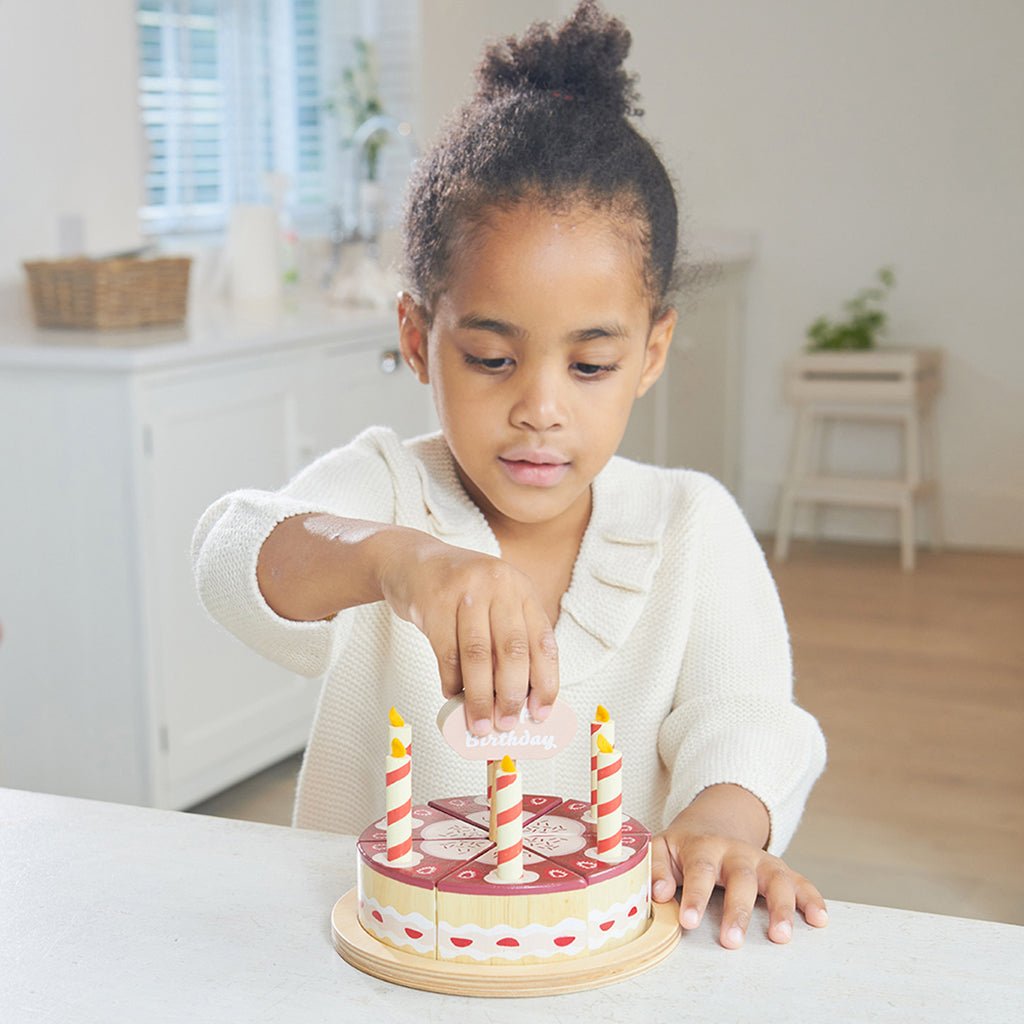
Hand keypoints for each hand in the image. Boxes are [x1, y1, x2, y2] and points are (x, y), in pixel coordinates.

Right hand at [378, 534, 558, 732]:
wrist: (412, 561)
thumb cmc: (460, 592)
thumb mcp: (495, 602)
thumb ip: (510, 641)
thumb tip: (520, 699)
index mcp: (522, 590)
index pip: (543, 642)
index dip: (545, 682)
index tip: (540, 713)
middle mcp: (499, 585)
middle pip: (512, 650)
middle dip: (511, 695)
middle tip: (506, 724)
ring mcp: (466, 590)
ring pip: (478, 655)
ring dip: (479, 697)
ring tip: (480, 723)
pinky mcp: (435, 601)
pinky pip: (446, 652)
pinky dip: (451, 680)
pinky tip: (452, 694)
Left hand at [650, 784, 827, 947]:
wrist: (710, 826)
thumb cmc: (683, 848)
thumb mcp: (661, 849)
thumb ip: (655, 869)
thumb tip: (659, 893)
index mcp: (703, 847)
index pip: (700, 870)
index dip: (695, 896)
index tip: (688, 921)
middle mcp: (736, 851)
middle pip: (741, 877)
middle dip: (738, 910)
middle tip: (731, 941)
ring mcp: (760, 860)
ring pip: (775, 878)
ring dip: (781, 907)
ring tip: (780, 936)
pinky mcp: (778, 870)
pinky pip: (799, 881)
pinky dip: (812, 898)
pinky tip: (820, 919)